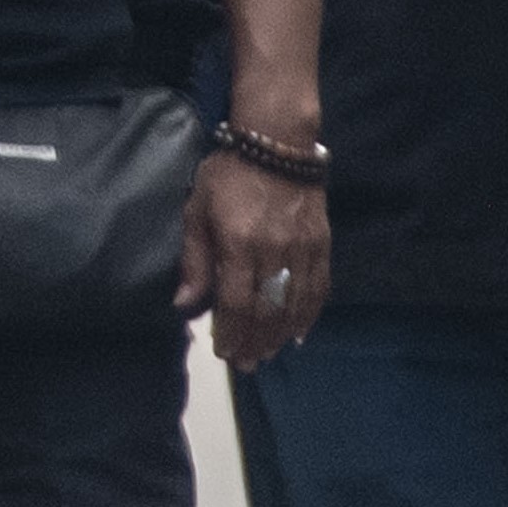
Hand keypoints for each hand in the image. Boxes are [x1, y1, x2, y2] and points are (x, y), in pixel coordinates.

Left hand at [177, 148, 327, 372]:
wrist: (278, 142)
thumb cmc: (228, 175)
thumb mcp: (198, 211)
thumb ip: (195, 260)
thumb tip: (184, 304)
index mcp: (239, 244)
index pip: (237, 303)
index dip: (232, 333)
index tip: (225, 353)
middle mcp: (274, 250)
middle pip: (268, 311)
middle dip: (256, 342)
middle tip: (246, 364)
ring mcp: (303, 248)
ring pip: (295, 304)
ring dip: (281, 335)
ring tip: (268, 353)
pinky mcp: (322, 244)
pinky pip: (319, 287)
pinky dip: (309, 314)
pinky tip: (299, 332)